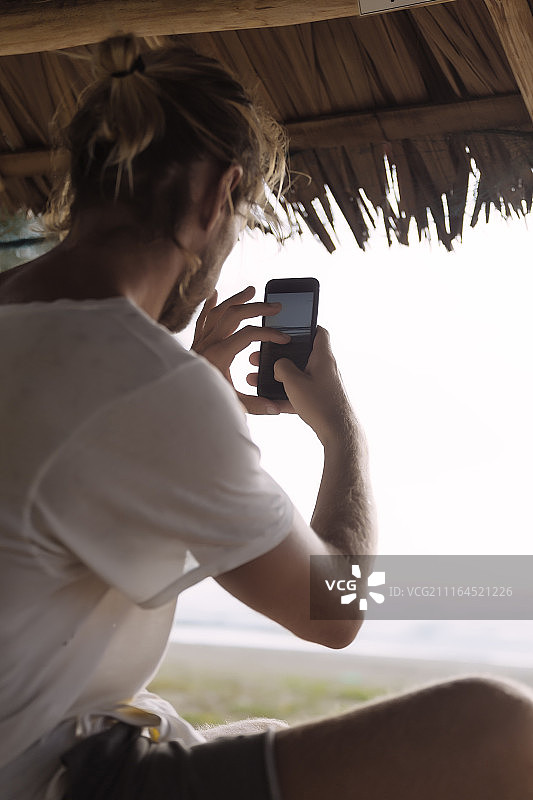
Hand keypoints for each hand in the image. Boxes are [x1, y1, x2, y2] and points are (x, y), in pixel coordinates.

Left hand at [192, 285, 292, 414]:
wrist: (174, 400)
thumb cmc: (202, 400)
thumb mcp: (232, 405)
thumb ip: (255, 405)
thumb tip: (276, 407)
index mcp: (219, 354)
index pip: (248, 334)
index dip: (268, 333)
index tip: (283, 338)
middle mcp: (208, 342)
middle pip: (234, 314)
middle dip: (257, 308)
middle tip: (275, 307)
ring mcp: (200, 340)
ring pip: (218, 311)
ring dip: (236, 299)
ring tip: (251, 291)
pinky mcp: (195, 343)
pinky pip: (201, 318)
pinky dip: (209, 305)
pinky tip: (214, 294)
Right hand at [271, 327, 356, 444]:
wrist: (338, 433)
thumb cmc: (320, 404)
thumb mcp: (294, 382)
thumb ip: (282, 367)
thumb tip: (279, 366)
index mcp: (323, 357)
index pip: (318, 332)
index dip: (304, 326)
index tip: (287, 328)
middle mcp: (325, 368)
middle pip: (301, 355)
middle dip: (280, 356)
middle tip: (261, 357)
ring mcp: (323, 384)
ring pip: (298, 376)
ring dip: (279, 377)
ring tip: (257, 380)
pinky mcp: (320, 399)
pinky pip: (300, 393)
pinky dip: (285, 395)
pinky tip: (269, 402)